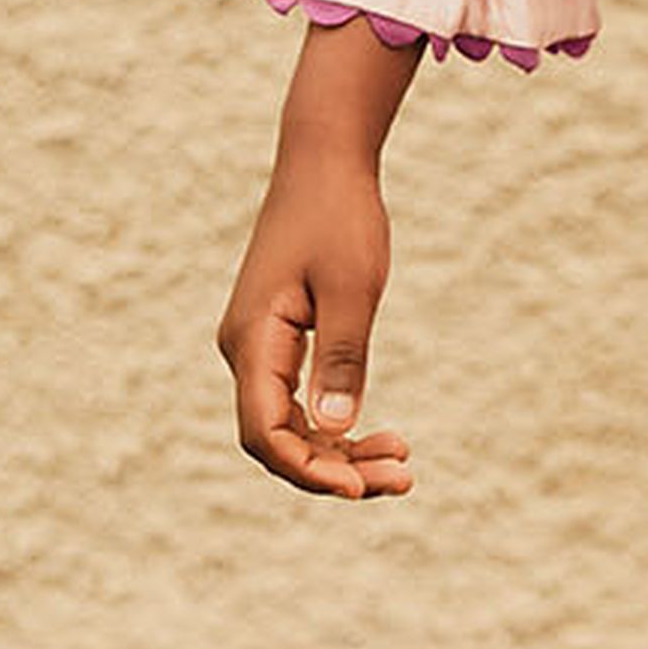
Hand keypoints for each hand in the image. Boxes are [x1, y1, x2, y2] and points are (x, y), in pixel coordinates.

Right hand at [220, 145, 416, 499]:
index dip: (310, 470)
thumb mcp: (352, 288)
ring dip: (341, 453)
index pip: (265, 433)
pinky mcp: (277, 340)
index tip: (363, 486)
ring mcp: (258, 347)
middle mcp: (244, 350)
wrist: (324, 162)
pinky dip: (336, 426)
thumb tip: (338, 427)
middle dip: (336, 470)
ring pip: (291, 426)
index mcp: (252, 340)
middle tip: (404, 479)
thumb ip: (343, 357)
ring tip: (402, 465)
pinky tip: (379, 435)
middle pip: (278, 440)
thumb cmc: (340, 216)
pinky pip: (298, 403)